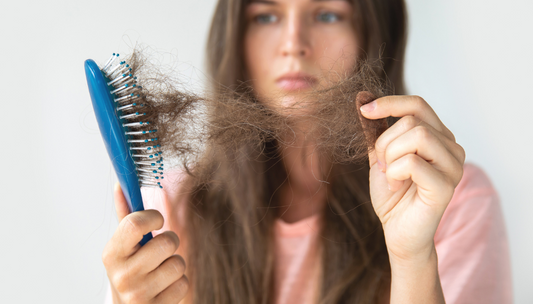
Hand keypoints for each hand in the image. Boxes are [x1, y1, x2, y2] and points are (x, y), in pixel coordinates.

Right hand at [102, 183, 188, 302]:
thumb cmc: (130, 268)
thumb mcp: (123, 245)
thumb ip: (126, 215)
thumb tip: (121, 184)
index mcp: (111, 253)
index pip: (134, 224)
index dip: (152, 217)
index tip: (157, 220)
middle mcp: (122, 275)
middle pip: (166, 242)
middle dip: (170, 241)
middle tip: (161, 248)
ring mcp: (138, 294)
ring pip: (178, 263)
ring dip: (175, 263)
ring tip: (162, 268)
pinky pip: (183, 284)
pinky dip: (178, 283)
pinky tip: (165, 286)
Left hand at [359, 95, 465, 262]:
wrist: (398, 230)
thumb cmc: (392, 194)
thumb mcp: (381, 156)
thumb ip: (377, 131)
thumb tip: (363, 100)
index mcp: (439, 137)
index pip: (418, 105)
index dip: (389, 103)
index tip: (365, 110)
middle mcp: (452, 148)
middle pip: (412, 121)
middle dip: (385, 142)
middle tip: (383, 165)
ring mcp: (453, 166)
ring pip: (417, 136)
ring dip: (391, 156)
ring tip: (391, 175)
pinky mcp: (446, 186)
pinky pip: (412, 162)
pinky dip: (394, 173)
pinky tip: (396, 187)